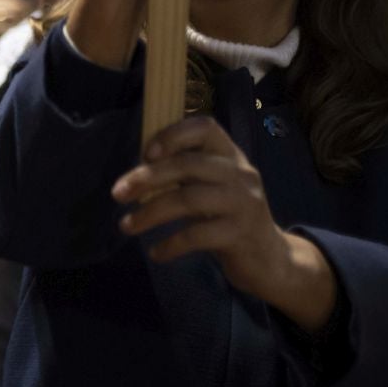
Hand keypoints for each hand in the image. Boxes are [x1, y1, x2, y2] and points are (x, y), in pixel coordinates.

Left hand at [112, 116, 337, 330]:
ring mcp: (244, 203)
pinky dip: (170, 244)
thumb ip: (186, 173)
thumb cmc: (230, 217)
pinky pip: (197, 235)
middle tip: (117, 193)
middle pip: (188, 164)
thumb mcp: (213, 187)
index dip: (173, 135)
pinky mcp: (240, 234)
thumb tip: (137, 171)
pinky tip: (156, 252)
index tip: (146, 153)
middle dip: (147, 177)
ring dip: (150, 213)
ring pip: (188, 200)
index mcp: (231, 156)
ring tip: (126, 225)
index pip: (205, 128)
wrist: (270, 258)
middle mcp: (241, 174)